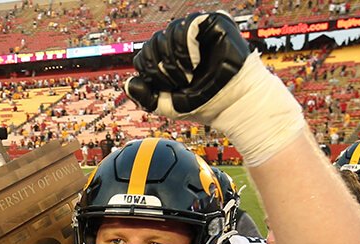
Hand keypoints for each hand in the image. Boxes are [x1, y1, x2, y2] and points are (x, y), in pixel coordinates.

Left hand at [125, 12, 249, 116]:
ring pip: (167, 33)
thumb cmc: (204, 103)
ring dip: (173, 60)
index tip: (165, 88)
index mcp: (168, 57)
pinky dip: (185, 48)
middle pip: (152, 43)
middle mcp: (181, 41)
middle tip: (178, 84)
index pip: (144, 55)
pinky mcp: (212, 23)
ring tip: (187, 76)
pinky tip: (193, 64)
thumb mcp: (168, 104)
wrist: (233, 103)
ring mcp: (196, 30)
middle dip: (160, 68)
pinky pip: (187, 26)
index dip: (149, 72)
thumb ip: (145, 97)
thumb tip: (127, 83)